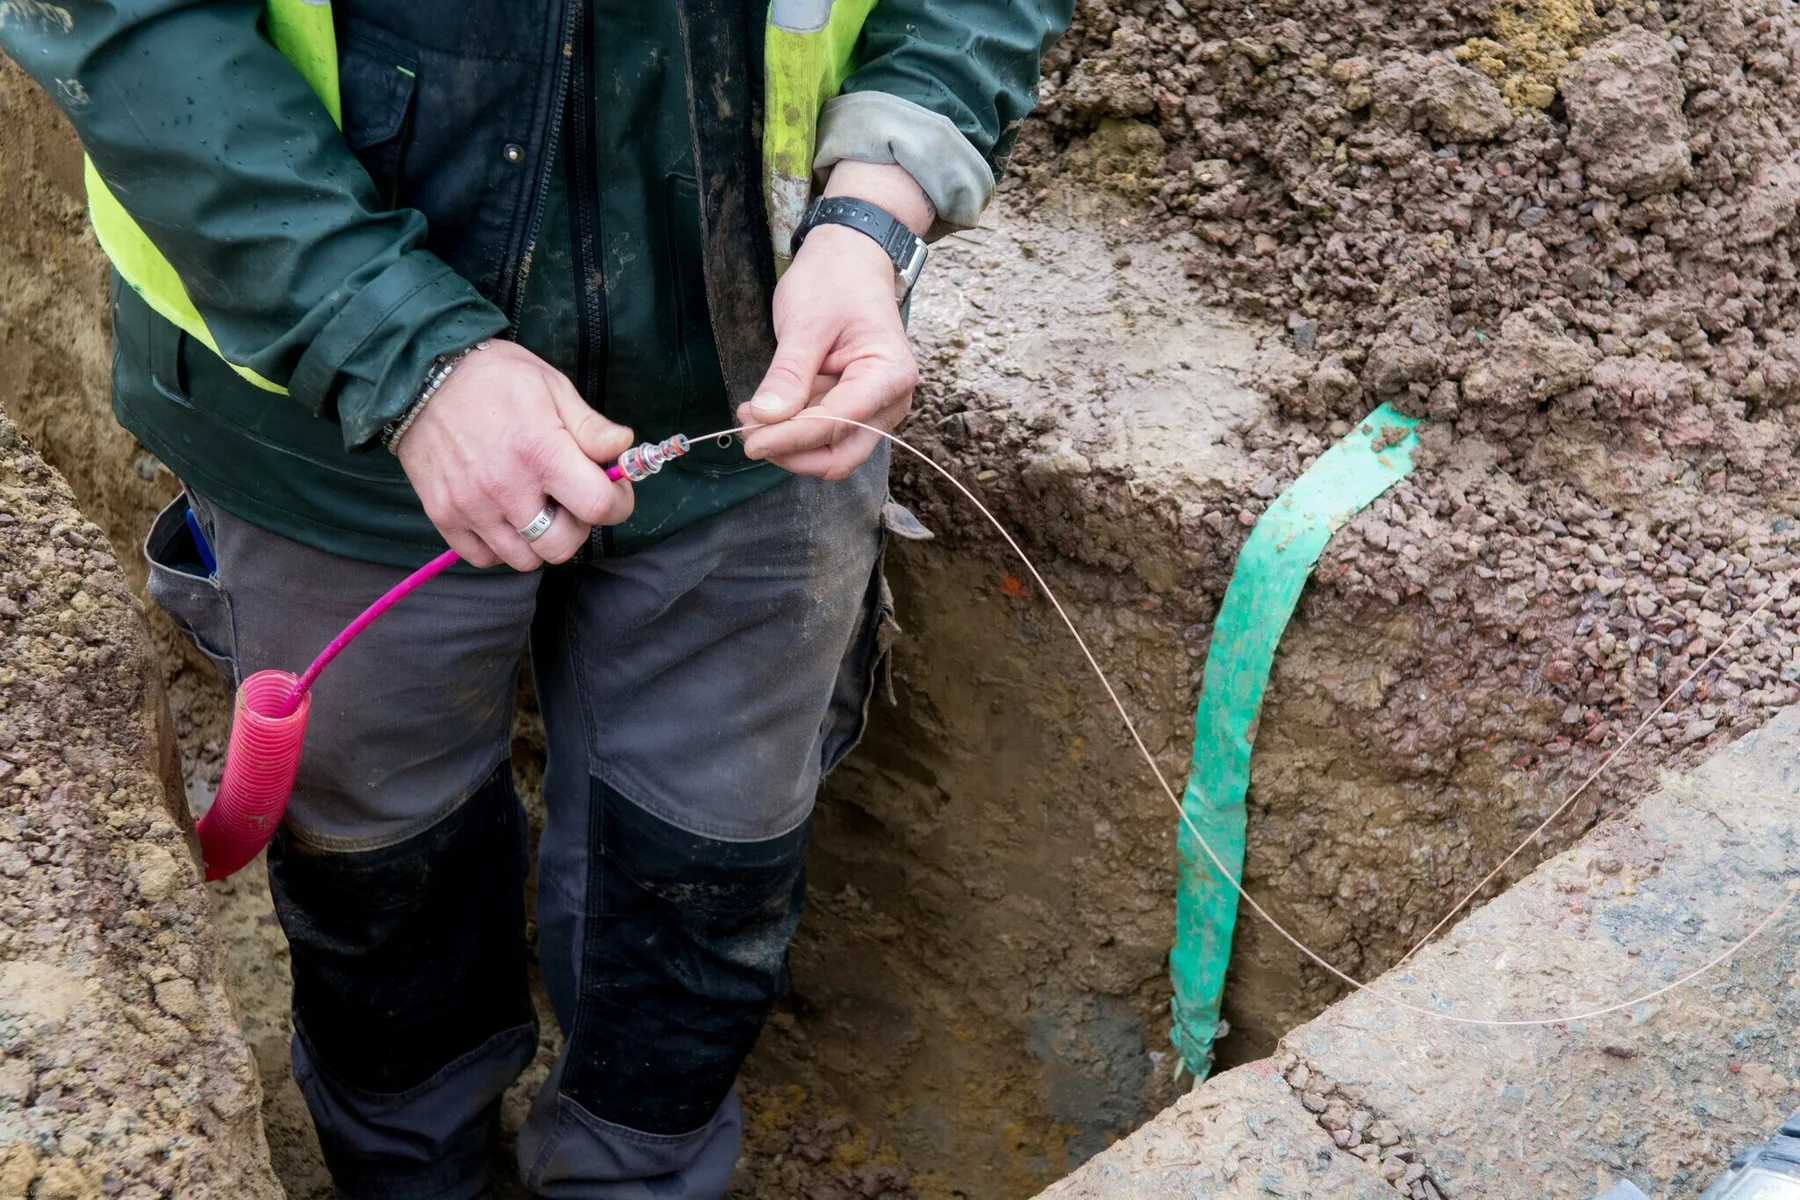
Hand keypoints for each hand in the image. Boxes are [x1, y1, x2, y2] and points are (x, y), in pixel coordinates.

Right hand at [396, 340, 634, 569]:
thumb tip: (625, 448)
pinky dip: (500, 547)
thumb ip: (591, 427)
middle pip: (561, 546)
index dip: (618, 503)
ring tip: (535, 507)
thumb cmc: (494, 377)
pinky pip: (482, 558)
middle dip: (577, 527)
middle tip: (569, 500)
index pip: (598, 506)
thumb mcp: (552, 387)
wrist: (420, 376)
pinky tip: (504, 517)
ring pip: (524, 560)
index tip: (613, 492)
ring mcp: (471, 506)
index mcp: (541, 452)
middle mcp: (506, 487)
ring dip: (538, 540)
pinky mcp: (443, 515)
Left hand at [736, 161, 930, 479]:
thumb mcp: (805, 323)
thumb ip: (789, 374)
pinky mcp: (856, 406)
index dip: (790, 438)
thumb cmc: (834, 281)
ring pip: (832, 450)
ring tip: (751, 416)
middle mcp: (891, 400)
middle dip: (793, 453)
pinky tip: (766, 411)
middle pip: (841, 454)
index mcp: (888, 374)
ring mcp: (875, 407)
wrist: (851, 259)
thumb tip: (765, 419)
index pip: (836, 424)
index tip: (749, 440)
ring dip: (790, 444)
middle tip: (749, 435)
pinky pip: (825, 433)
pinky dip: (794, 430)